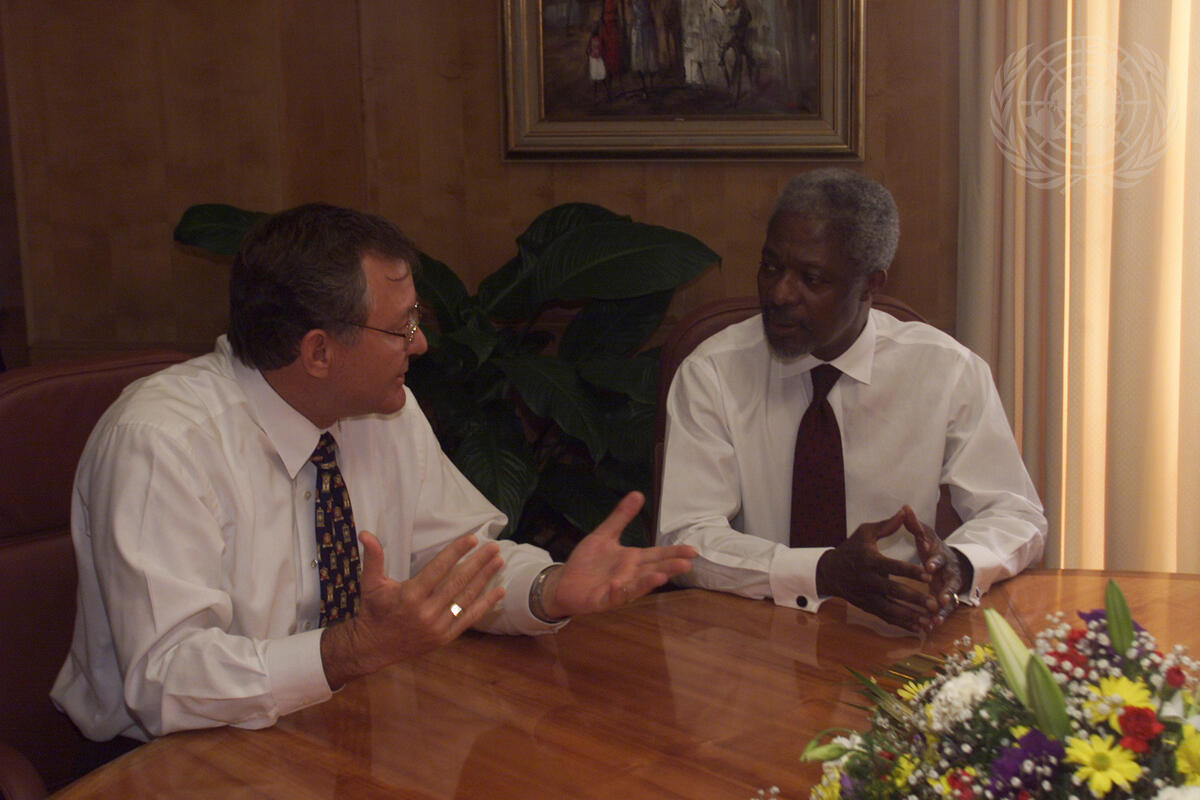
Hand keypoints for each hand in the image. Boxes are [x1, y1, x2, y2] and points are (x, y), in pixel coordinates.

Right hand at [320, 530, 505, 688]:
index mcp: (410, 595)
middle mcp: (427, 611)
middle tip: (494, 546)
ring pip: (467, 598)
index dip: (456, 552)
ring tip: (499, 562)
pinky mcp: (446, 637)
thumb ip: (373, 557)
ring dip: (485, 579)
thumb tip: (365, 533)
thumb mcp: (370, 583)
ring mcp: (438, 625)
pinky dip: (486, 604)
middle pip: (458, 582)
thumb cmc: (374, 610)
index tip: (472, 539)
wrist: (374, 647)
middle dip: (478, 562)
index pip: (439, 568)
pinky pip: (469, 618)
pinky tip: (499, 591)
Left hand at [540, 491, 696, 618]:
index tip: (692, 550)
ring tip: (661, 576)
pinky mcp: (602, 600)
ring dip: (648, 582)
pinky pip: (611, 597)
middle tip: (686, 564)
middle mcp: (629, 575)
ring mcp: (618, 589)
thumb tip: (638, 493)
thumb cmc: (588, 561)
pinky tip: (618, 584)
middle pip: (652, 570)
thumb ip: (621, 517)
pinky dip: (616, 592)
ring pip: (636, 586)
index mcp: (632, 559)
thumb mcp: (605, 535)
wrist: (564, 581)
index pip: (657, 555)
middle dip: (669, 568)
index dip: (674, 553)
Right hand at [814, 506, 939, 632]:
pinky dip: (902, 624)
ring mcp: (867, 595)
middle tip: (934, 603)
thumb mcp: (864, 533)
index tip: (929, 575)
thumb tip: (904, 511)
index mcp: (869, 560)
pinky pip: (886, 617)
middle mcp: (868, 580)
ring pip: (891, 608)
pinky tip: (918, 629)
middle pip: (893, 591)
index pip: (892, 566)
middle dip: (914, 598)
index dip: (910, 571)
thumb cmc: (850, 549)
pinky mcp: (867, 606)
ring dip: (910, 616)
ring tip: (930, 622)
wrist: (829, 571)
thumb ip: (887, 525)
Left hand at [910, 516, 970, 621]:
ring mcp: (949, 587)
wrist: (948, 561)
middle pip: (951, 581)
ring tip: (937, 619)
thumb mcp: (925, 534)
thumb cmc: (932, 547)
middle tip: (941, 597)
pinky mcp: (946, 599)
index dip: (935, 562)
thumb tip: (905, 507)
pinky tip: (933, 626)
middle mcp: (949, 572)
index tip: (928, 566)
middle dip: (946, 589)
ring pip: (950, 599)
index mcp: (941, 555)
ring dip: (944, 608)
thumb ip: (915, 525)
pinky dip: (940, 617)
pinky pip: (945, 610)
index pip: (939, 557)